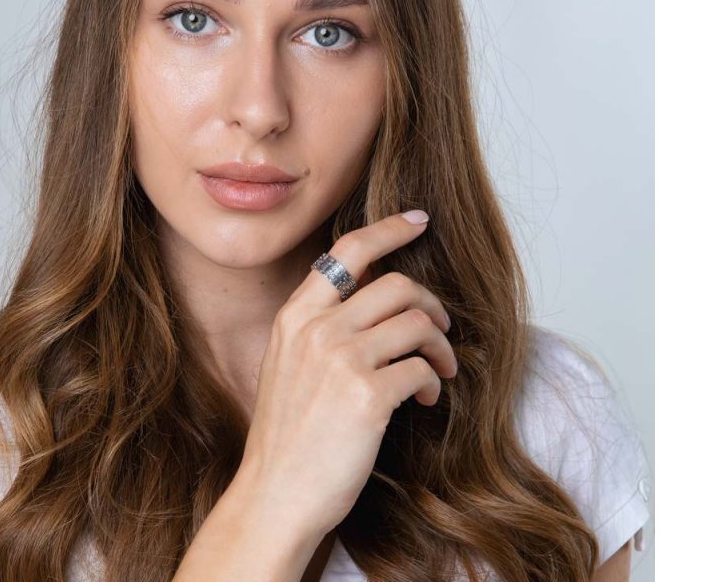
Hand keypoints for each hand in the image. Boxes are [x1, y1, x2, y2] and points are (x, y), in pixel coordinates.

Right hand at [238, 211, 456, 540]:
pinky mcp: (367, 395)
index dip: (389, 229)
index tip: (418, 221)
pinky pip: (422, 368)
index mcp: (295, 316)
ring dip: (441, 346)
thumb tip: (373, 300)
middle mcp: (316, 328)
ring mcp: (341, 359)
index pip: (348, 250)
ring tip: (439, 371)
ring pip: (418, 322)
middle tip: (441, 329)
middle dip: (431, 304)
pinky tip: (423, 400)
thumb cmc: (287, 434)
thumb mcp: (288, 364)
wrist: (275, 494)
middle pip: (397, 284)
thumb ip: (320, 326)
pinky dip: (433, 382)